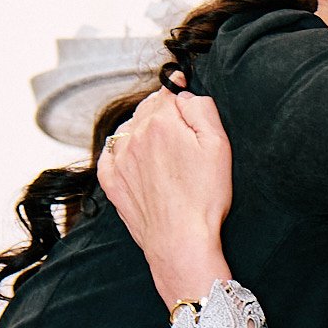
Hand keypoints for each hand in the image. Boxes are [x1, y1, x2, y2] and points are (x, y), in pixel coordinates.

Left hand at [97, 88, 235, 306]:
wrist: (180, 240)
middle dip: (161, 110)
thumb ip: (201, 109)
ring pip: (128, 129)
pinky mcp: (112, 182)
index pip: (167, 92)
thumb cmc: (205, 197)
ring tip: (161, 146)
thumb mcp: (218, 145)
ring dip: (141, 129)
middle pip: (146, 109)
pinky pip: (109, 154)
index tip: (183, 86)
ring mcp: (120, 160)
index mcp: (161, 123)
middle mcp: (134, 137)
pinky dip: (119, 150)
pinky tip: (133, 157)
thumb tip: (183, 95)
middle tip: (179, 125)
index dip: (178, 90)